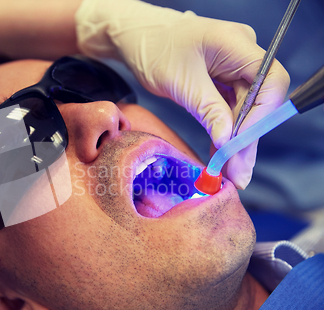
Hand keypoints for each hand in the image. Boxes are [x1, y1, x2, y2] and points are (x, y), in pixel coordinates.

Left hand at [76, 0, 289, 188]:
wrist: (137, 39)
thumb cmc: (154, 50)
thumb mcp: (181, 83)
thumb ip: (209, 110)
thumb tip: (228, 141)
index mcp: (237, 44)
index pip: (270, 81)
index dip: (261, 115)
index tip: (240, 144)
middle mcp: (242, 55)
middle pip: (259, 101)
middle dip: (247, 138)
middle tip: (238, 172)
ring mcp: (233, 68)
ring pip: (245, 109)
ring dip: (236, 141)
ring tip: (231, 173)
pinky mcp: (222, 81)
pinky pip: (229, 109)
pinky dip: (224, 132)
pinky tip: (220, 155)